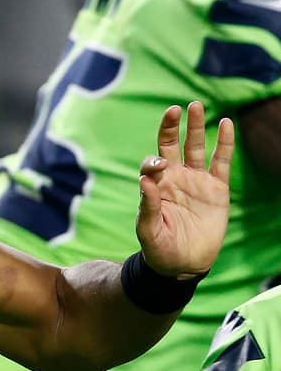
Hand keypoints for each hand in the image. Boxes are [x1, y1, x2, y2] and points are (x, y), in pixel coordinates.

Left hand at [136, 101, 233, 277]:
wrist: (183, 265)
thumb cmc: (159, 249)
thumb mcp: (148, 231)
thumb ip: (146, 207)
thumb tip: (145, 180)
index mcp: (155, 187)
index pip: (152, 163)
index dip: (154, 161)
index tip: (160, 167)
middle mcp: (175, 179)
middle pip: (172, 145)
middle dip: (172, 127)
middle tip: (175, 108)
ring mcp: (196, 182)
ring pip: (196, 148)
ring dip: (196, 128)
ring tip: (196, 106)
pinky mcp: (217, 189)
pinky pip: (221, 162)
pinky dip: (224, 143)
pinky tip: (225, 124)